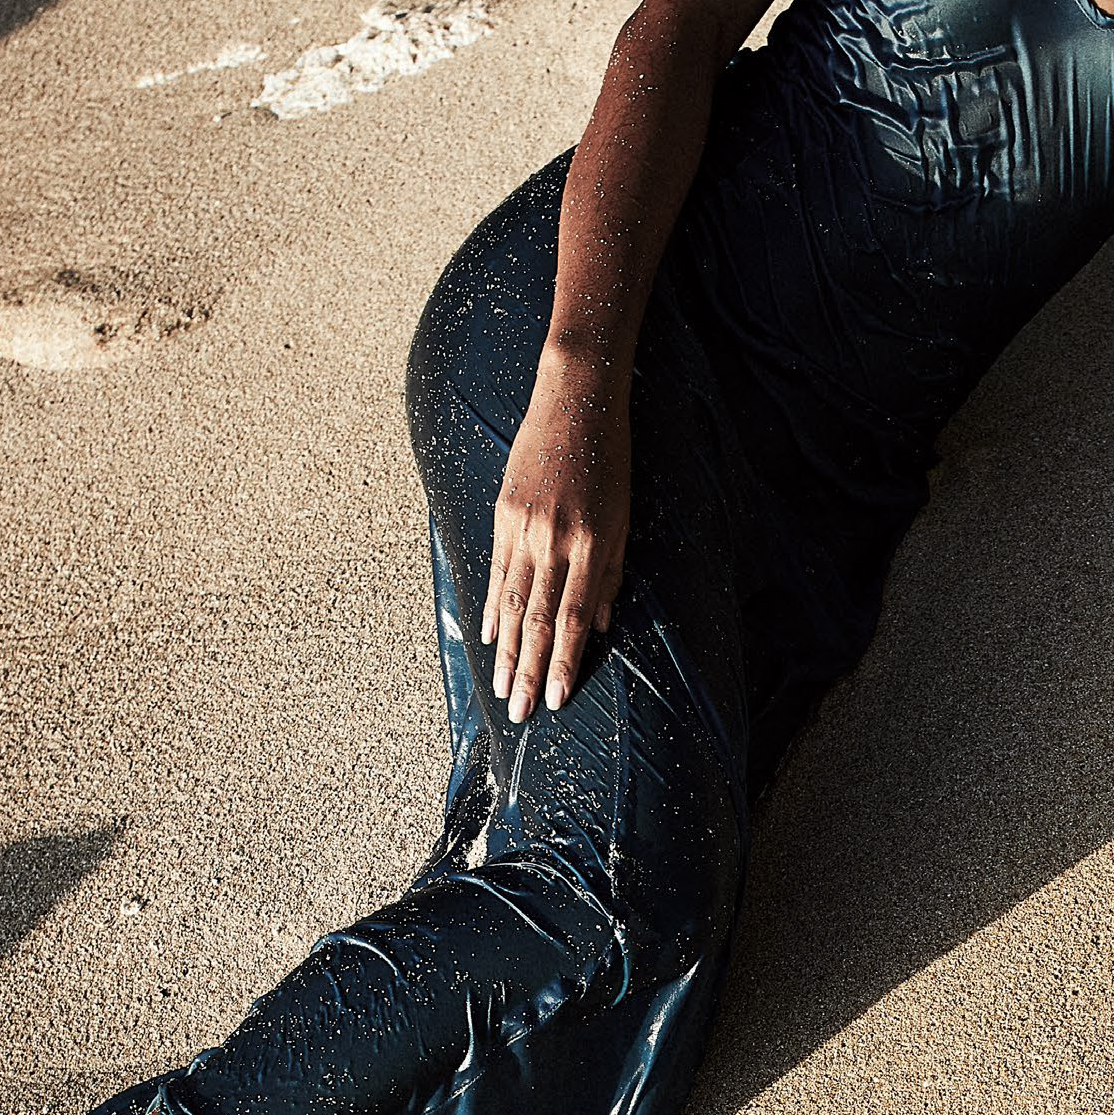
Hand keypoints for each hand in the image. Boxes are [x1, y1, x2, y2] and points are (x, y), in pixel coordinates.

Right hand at [485, 355, 630, 717]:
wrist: (575, 402)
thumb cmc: (611, 462)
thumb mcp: (626, 518)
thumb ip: (612, 574)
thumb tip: (596, 627)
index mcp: (592, 545)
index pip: (573, 620)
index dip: (563, 663)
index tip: (557, 699)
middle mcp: (554, 541)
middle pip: (536, 620)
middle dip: (528, 670)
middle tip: (519, 712)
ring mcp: (523, 527)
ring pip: (510, 602)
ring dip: (505, 650)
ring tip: (501, 686)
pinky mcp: (503, 513)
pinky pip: (496, 570)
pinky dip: (491, 607)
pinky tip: (487, 636)